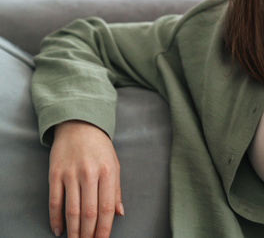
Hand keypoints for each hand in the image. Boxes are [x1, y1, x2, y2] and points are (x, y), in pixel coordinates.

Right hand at [49, 120, 122, 237]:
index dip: (104, 228)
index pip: (106, 207)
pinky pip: (55, 201)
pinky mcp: (54, 174)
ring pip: (71, 210)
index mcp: (107, 172)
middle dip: (88, 233)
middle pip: (88, 212)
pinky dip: (55, 219)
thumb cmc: (100, 147)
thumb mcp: (114, 165)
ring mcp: (70, 174)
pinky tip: (58, 230)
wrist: (79, 125)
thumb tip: (119, 213)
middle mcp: (89, 174)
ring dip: (73, 230)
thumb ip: (116, 190)